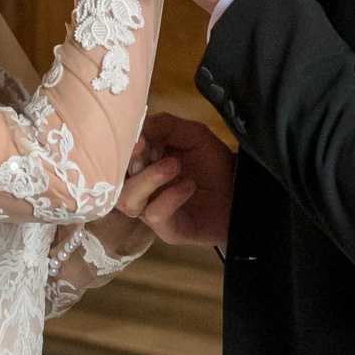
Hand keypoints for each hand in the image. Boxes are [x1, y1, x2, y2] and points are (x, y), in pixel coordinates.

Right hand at [117, 112, 233, 248]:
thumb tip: (139, 124)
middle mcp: (140, 189)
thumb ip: (165, 125)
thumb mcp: (191, 134)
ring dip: (149, 179)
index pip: (116, 157)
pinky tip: (189, 185)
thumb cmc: (212, 163)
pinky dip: (170, 196)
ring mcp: (151, 211)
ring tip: (175, 166)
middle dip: (131, 162)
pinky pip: (154, 215)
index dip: (122, 147)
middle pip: (115, 181)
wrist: (240, 191)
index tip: (138, 137)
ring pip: (128, 201)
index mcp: (141, 165)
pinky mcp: (168, 230)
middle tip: (150, 147)